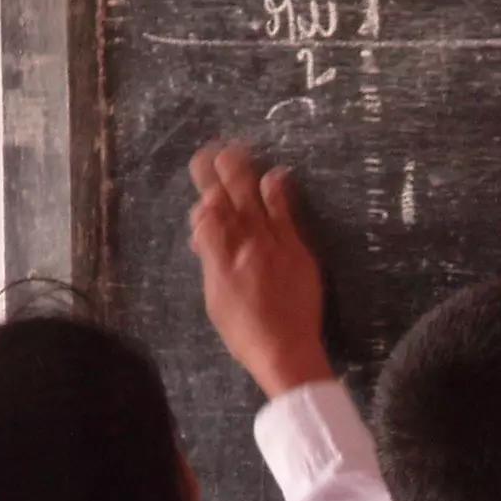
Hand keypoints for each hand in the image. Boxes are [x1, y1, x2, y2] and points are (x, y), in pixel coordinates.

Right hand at [189, 142, 332, 395]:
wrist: (285, 350)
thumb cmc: (247, 332)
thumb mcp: (216, 298)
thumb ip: (211, 261)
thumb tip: (204, 232)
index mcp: (218, 262)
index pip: (204, 219)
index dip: (204, 202)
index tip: (203, 188)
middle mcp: (241, 249)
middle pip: (225, 202)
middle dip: (216, 174)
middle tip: (212, 151)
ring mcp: (271, 247)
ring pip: (252, 202)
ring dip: (244, 173)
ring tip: (237, 149)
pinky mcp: (297, 251)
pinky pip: (285, 214)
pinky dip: (278, 192)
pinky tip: (277, 175)